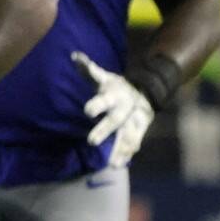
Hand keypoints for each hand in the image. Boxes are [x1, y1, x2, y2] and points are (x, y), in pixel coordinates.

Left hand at [73, 51, 154, 166]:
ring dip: (119, 149)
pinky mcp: (140, 129)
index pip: (104, 99)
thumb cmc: (114, 85)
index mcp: (113, 95)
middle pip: (115, 120)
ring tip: (112, 165)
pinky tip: (119, 164)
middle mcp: (124, 108)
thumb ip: (88, 68)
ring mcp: (134, 120)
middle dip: (104, 130)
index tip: (87, 111)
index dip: (96, 104)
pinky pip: (134, 142)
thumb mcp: (103, 76)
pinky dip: (127, 153)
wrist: (144, 90)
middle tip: (91, 142)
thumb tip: (74, 56)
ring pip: (127, 135)